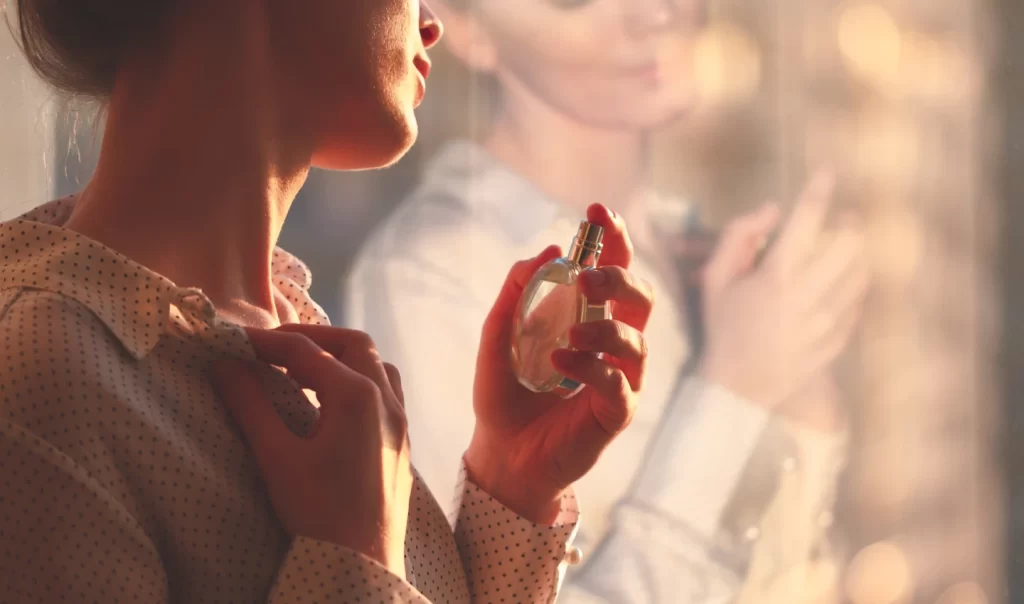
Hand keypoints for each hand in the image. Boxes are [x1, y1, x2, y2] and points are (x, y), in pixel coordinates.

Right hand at [210, 324, 411, 578]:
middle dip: (311, 339)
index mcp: (358, 397)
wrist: (362, 565)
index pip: (307, 352)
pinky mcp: (402, 443)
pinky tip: (332, 404)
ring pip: (376, 365)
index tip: (235, 342)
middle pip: (352, 344)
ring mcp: (400, 422)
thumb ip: (250, 405)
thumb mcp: (277, 458)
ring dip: (339, 357)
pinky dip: (358, 380)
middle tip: (272, 350)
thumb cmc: (319, 515)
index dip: (267, 342)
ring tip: (301, 373)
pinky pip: (387, 392)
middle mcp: (387, 401)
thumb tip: (225, 365)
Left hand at [465, 204, 653, 523]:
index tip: (598, 211)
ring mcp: (620, 377)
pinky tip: (560, 363)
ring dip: (605, 328)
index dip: (614, 239)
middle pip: (641, 297)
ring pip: (638, 340)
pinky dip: (590, 366)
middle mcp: (613, 342)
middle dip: (619, 278)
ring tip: (569, 334)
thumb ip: (516, 292)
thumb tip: (547, 251)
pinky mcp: (617, 411)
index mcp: (590, 317)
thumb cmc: (505, 393)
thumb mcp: (497, 336)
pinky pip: (618, 382)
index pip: (613, 270)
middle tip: (586, 277)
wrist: (501, 452)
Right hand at [700, 172, 869, 413]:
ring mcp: (826, 322)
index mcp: (775, 278)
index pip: (806, 221)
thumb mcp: (716, 280)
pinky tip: (842, 283)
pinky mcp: (837, 341)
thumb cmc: (722, 327)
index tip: (826, 171)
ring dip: (857, 253)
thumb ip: (738, 237)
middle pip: (848, 244)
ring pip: (860, 273)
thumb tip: (772, 208)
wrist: (738, 387)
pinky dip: (854, 286)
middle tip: (844, 217)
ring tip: (847, 247)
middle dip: (849, 223)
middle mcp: (807, 298)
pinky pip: (857, 304)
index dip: (818, 190)